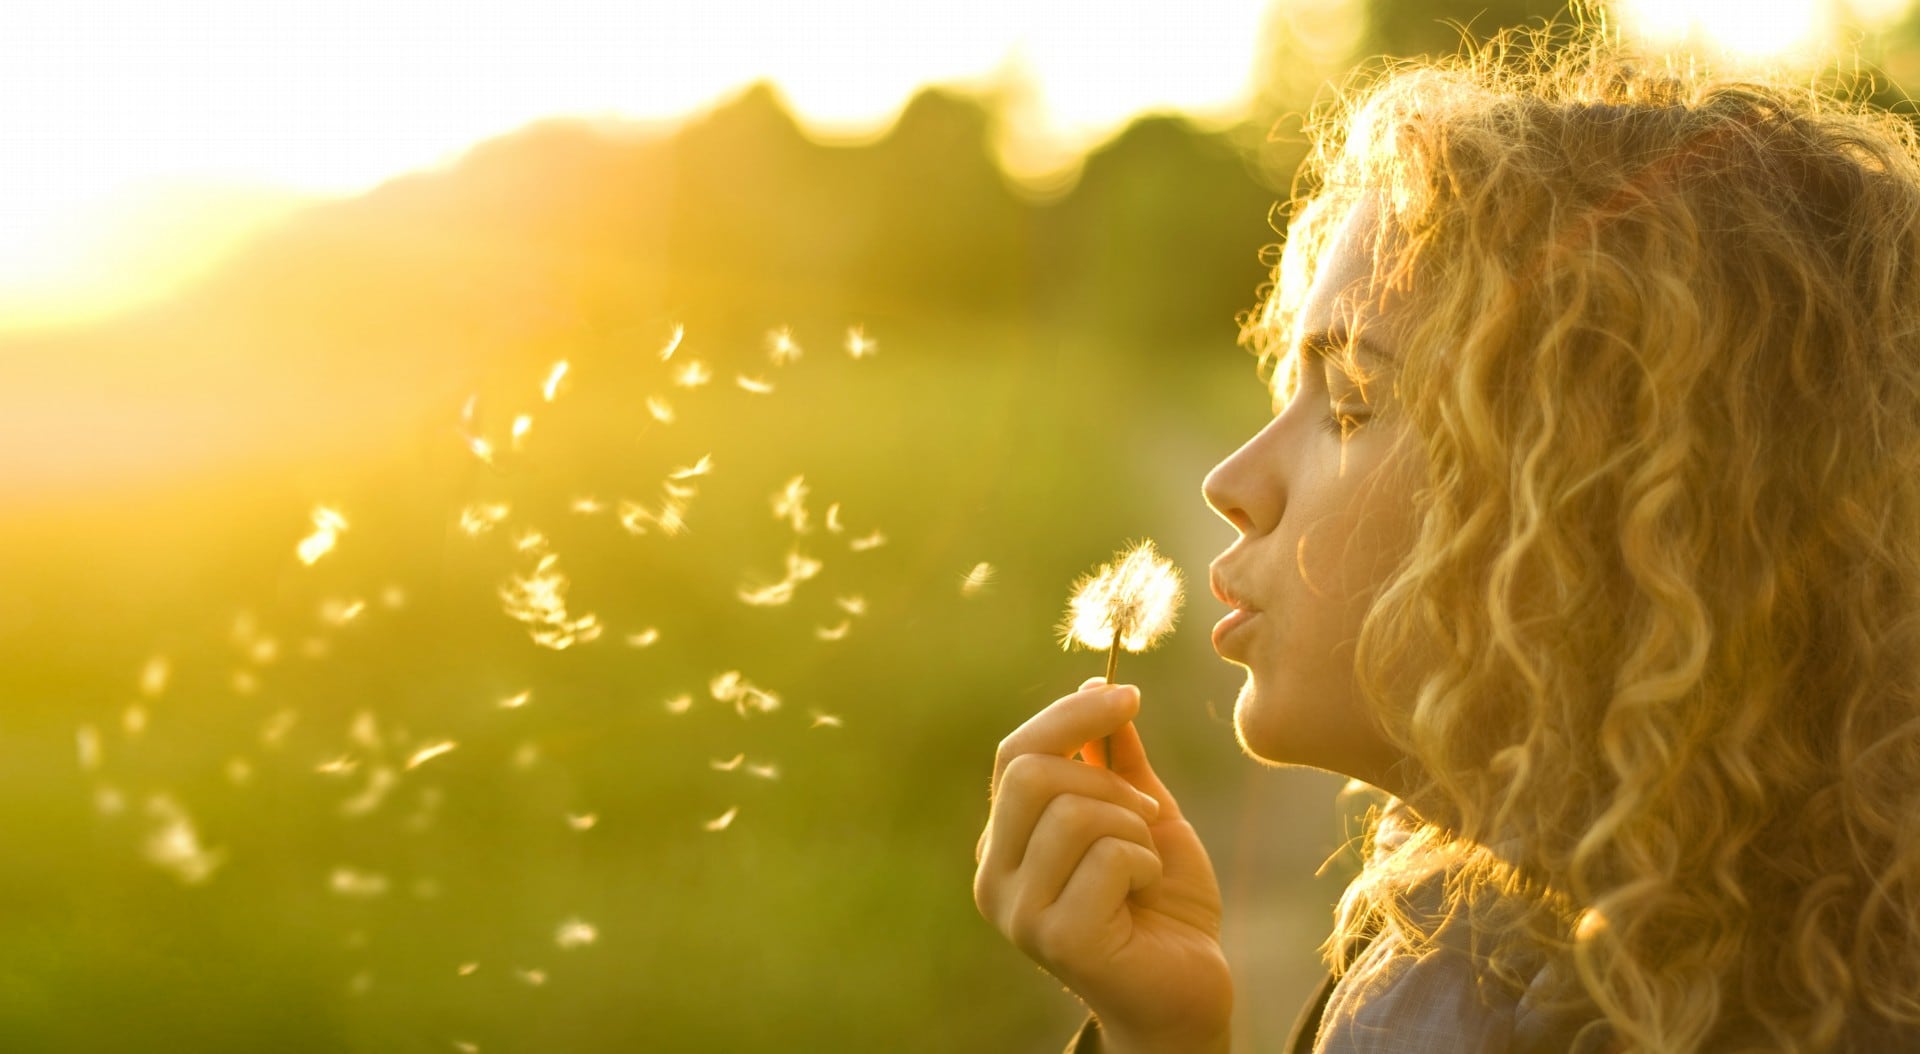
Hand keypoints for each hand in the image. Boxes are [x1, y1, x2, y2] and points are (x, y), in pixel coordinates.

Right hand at [973, 679, 1231, 1052]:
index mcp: (1004, 842)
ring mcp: (1018, 912)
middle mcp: (994, 876)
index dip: (1071, 714)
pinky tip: (1146, 892)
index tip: (1127, 695)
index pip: (1015, 753)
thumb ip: (1115, 759)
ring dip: (1132, 825)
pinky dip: (1144, 861)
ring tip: (1145, 861)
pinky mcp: (1055, 938)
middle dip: (1106, 776)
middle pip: (1030, 772)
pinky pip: (1105, 856)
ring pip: (1072, 811)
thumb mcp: (1141, 813)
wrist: (1190, 987)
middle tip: (1146, 809)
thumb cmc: (1163, 903)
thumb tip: (1098, 685)